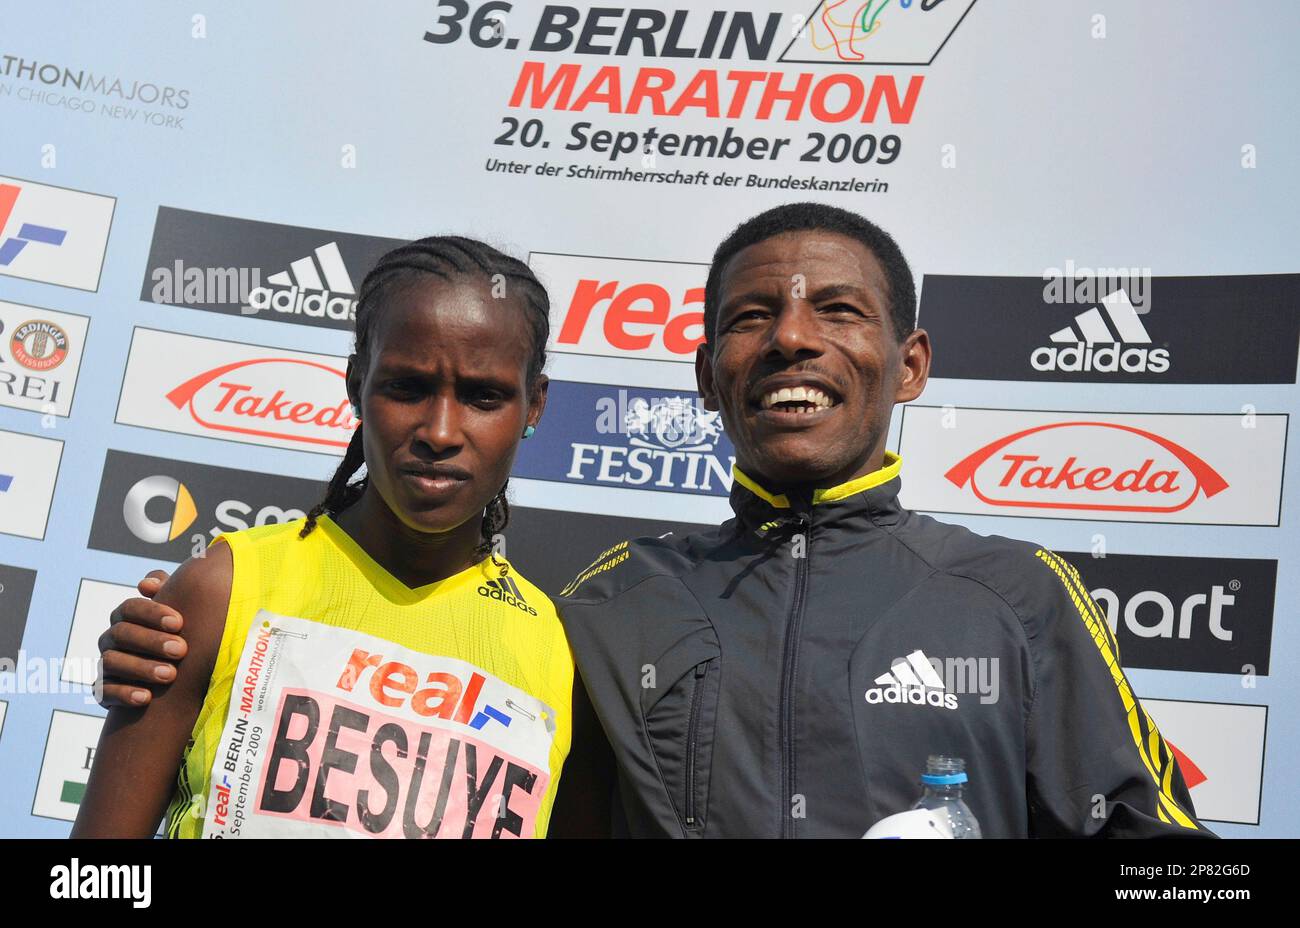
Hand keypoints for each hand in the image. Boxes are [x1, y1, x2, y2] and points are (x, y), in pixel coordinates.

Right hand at [95, 571, 186, 707]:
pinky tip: (146, 698)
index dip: (152, 613)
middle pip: (121, 633)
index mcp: (126, 617)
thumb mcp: (176, 615)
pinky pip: (104, 691)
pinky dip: (124, 694)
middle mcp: (111, 639)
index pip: (131, 608)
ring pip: (111, 661)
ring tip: (171, 675)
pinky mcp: (104, 691)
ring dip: (141, 668)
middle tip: (181, 650)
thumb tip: (146, 584)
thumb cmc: (176, 636)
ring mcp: (106, 664)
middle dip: (151, 641)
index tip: (179, 623)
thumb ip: (167, 591)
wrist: (171, 678)